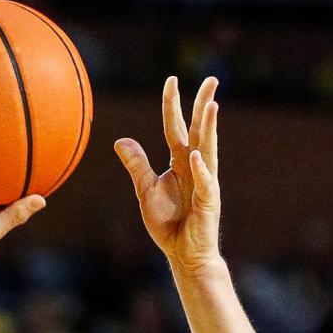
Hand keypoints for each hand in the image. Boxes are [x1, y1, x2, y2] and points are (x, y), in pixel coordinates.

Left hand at [115, 76, 221, 276]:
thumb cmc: (168, 223)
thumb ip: (137, 166)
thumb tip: (121, 141)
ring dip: (209, 128)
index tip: (171, 80)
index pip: (174, 127)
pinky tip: (195, 157)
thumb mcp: (146, 191)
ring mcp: (204, 182)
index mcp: (178, 161)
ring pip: (207, 149)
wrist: (183, 253)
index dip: (172, 105)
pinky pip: (204, 183)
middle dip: (204, 104)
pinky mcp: (208, 201)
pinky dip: (200, 171)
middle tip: (211, 79)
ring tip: (211, 106)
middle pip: (198, 130)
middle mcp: (194, 166)